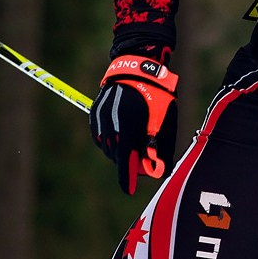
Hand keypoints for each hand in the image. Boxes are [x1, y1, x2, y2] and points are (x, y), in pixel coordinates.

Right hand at [90, 53, 178, 193]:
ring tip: (134, 142)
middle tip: (141, 159)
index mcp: (129, 127)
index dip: (127, 178)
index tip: (129, 190)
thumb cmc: (156, 94)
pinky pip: (101, 136)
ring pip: (107, 147)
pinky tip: (123, 134)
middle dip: (127, 162)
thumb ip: (160, 146)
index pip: (125, 161)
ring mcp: (100, 119)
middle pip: (116, 156)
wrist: (135, 67)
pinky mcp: (94, 114)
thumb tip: (160, 170)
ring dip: (119, 151)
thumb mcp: (163, 121)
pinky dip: (111, 141)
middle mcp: (111, 125)